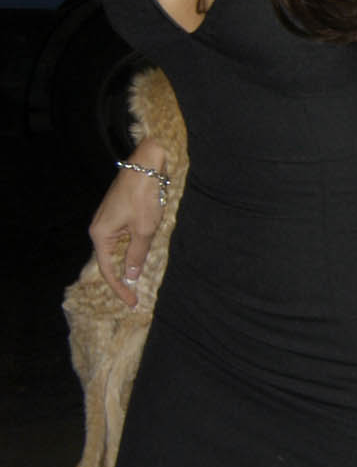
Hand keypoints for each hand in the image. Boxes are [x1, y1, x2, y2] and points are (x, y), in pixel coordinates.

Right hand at [90, 157, 165, 306]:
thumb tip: (131, 275)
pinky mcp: (118, 213)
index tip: (132, 302)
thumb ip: (137, 254)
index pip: (108, 269)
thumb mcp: (144, 230)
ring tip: (143, 276)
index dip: (120, 288)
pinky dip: (134, 247)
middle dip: (124, 276)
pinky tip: (145, 252)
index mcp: (100, 234)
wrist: (146, 164)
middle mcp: (99, 228)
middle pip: (111, 260)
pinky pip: (124, 237)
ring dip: (131, 260)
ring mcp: (108, 220)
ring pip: (119, 248)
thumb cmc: (143, 196)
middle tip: (138, 295)